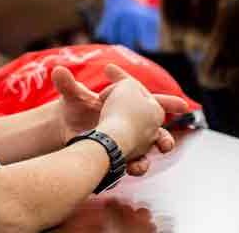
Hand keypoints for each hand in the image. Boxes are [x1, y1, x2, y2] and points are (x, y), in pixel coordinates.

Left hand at [52, 64, 188, 176]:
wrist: (68, 131)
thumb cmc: (75, 108)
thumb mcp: (72, 96)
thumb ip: (67, 85)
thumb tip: (57, 70)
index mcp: (125, 102)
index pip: (150, 100)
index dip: (167, 102)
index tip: (182, 105)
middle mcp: (132, 120)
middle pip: (157, 127)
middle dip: (164, 135)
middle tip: (165, 142)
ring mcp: (130, 139)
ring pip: (150, 147)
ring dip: (153, 153)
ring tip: (150, 157)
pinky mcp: (122, 155)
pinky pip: (136, 162)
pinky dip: (137, 165)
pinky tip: (132, 167)